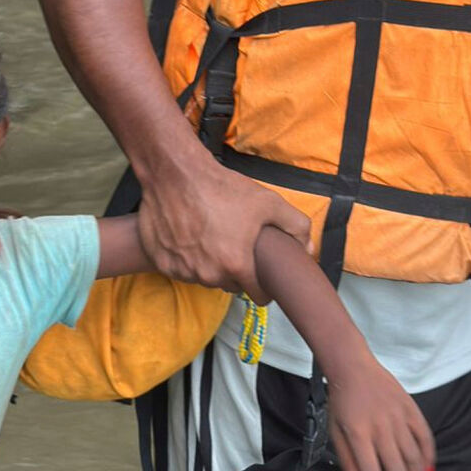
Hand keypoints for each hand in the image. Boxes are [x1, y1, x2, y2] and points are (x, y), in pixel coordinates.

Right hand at [138, 151, 310, 300]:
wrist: (176, 174)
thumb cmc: (222, 188)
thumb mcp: (268, 202)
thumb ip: (295, 226)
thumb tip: (309, 248)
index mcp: (236, 266)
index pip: (257, 296)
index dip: (263, 286)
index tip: (260, 275)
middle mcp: (209, 275)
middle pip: (230, 285)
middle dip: (235, 270)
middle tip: (234, 244)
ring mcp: (183, 271)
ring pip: (205, 278)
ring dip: (210, 265)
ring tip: (211, 238)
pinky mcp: (161, 264)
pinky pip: (181, 270)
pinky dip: (186, 259)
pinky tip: (189, 238)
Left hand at [326, 349, 435, 470]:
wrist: (353, 367)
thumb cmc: (341, 400)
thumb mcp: (335, 430)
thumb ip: (347, 461)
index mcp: (358, 434)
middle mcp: (380, 427)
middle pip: (395, 470)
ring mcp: (398, 417)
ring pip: (412, 457)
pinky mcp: (410, 408)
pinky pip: (424, 436)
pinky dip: (428, 455)